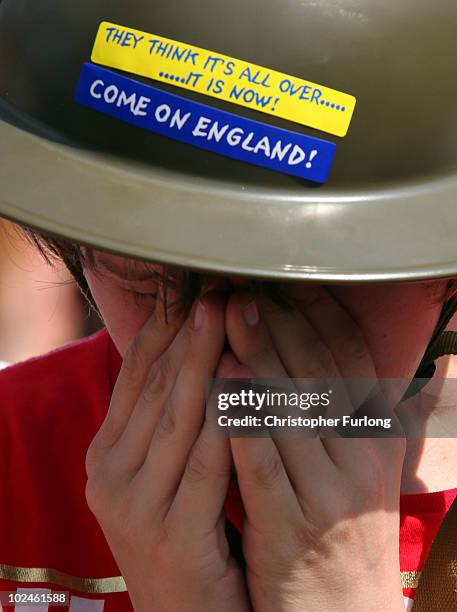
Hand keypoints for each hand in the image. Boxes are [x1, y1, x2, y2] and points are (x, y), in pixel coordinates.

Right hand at [85, 291, 249, 611]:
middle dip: (189, 333)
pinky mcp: (171, 537)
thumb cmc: (187, 532)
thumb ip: (172, 416)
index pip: (137, 375)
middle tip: (215, 287)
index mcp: (107, 454)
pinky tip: (244, 381)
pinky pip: (203, 465)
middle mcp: (110, 475)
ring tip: (226, 314)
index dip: (165, 328)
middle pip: (156, 387)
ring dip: (204, 360)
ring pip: (177, 417)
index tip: (192, 288)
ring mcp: (135, 507)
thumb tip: (197, 351)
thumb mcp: (165, 470)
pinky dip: (225, 419)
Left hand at [221, 285, 405, 611]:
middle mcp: (359, 458)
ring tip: (227, 316)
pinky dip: (243, 420)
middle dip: (276, 323)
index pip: (349, 359)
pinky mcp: (291, 529)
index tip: (282, 281)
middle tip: (240, 286)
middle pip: (317, 372)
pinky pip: (265, 466)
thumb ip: (349, 413)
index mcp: (374, 438)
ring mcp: (327, 494)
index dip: (316, 314)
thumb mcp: (360, 470)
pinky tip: (219, 384)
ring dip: (257, 357)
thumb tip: (346, 355)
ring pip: (291, 410)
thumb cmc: (342, 532)